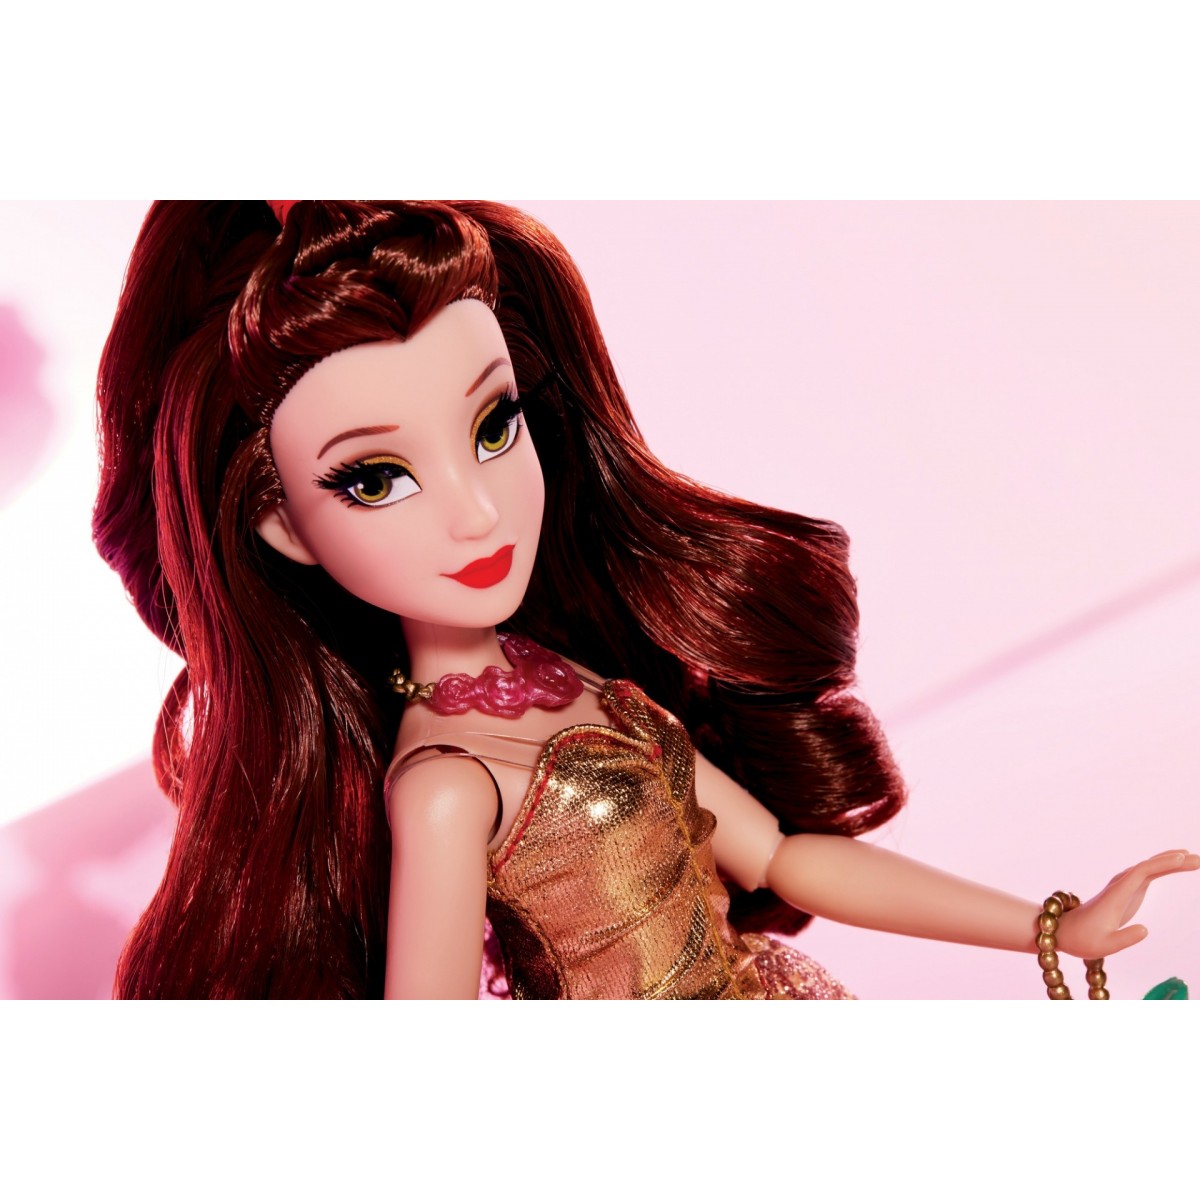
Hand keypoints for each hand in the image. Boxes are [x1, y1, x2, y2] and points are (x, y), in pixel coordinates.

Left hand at [1055, 849, 1199, 958]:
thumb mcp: (1105, 945)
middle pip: (1148, 866)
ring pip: (1150, 868)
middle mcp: (1120, 885)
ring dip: (1171, 862)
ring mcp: (1123, 886)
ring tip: (1195, 859)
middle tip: (1199, 859)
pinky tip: (1177, 865)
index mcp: (1116, 894)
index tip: (1180, 859)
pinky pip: (1148, 874)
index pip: (1140, 873)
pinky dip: (1164, 868)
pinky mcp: (1127, 891)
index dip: (1160, 864)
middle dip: (1173, 861)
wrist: (1066, 931)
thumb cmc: (1084, 939)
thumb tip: (1145, 930)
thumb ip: (1125, 938)